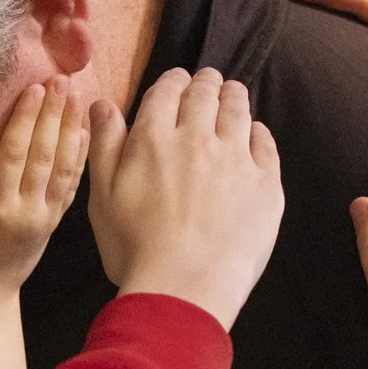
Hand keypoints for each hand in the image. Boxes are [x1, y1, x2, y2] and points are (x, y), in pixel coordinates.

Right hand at [0, 84, 87, 308]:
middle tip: (61, 79)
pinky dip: (80, 155)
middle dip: (53, 114)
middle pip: (44, 154)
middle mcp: (28, 210)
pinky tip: (84, 131)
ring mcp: (46, 216)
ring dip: (70, 127)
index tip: (34, 89)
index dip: (25, 121)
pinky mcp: (55, 220)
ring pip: (64, 166)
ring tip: (76, 95)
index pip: (15, 155)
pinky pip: (71, 184)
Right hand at [87, 69, 283, 327]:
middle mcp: (197, 138)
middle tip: (208, 82)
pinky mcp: (265, 183)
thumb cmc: (134, 248)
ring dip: (233, 97)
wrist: (184, 288)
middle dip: (206, 83)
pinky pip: (265, 144)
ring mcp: (236, 159)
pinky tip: (254, 133)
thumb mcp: (102, 197)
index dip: (173, 81)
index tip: (177, 80)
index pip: (167, 91)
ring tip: (233, 94)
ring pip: (238, 111)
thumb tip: (102, 104)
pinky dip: (258, 132)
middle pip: (206, 94)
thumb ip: (105, 145)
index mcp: (154, 138)